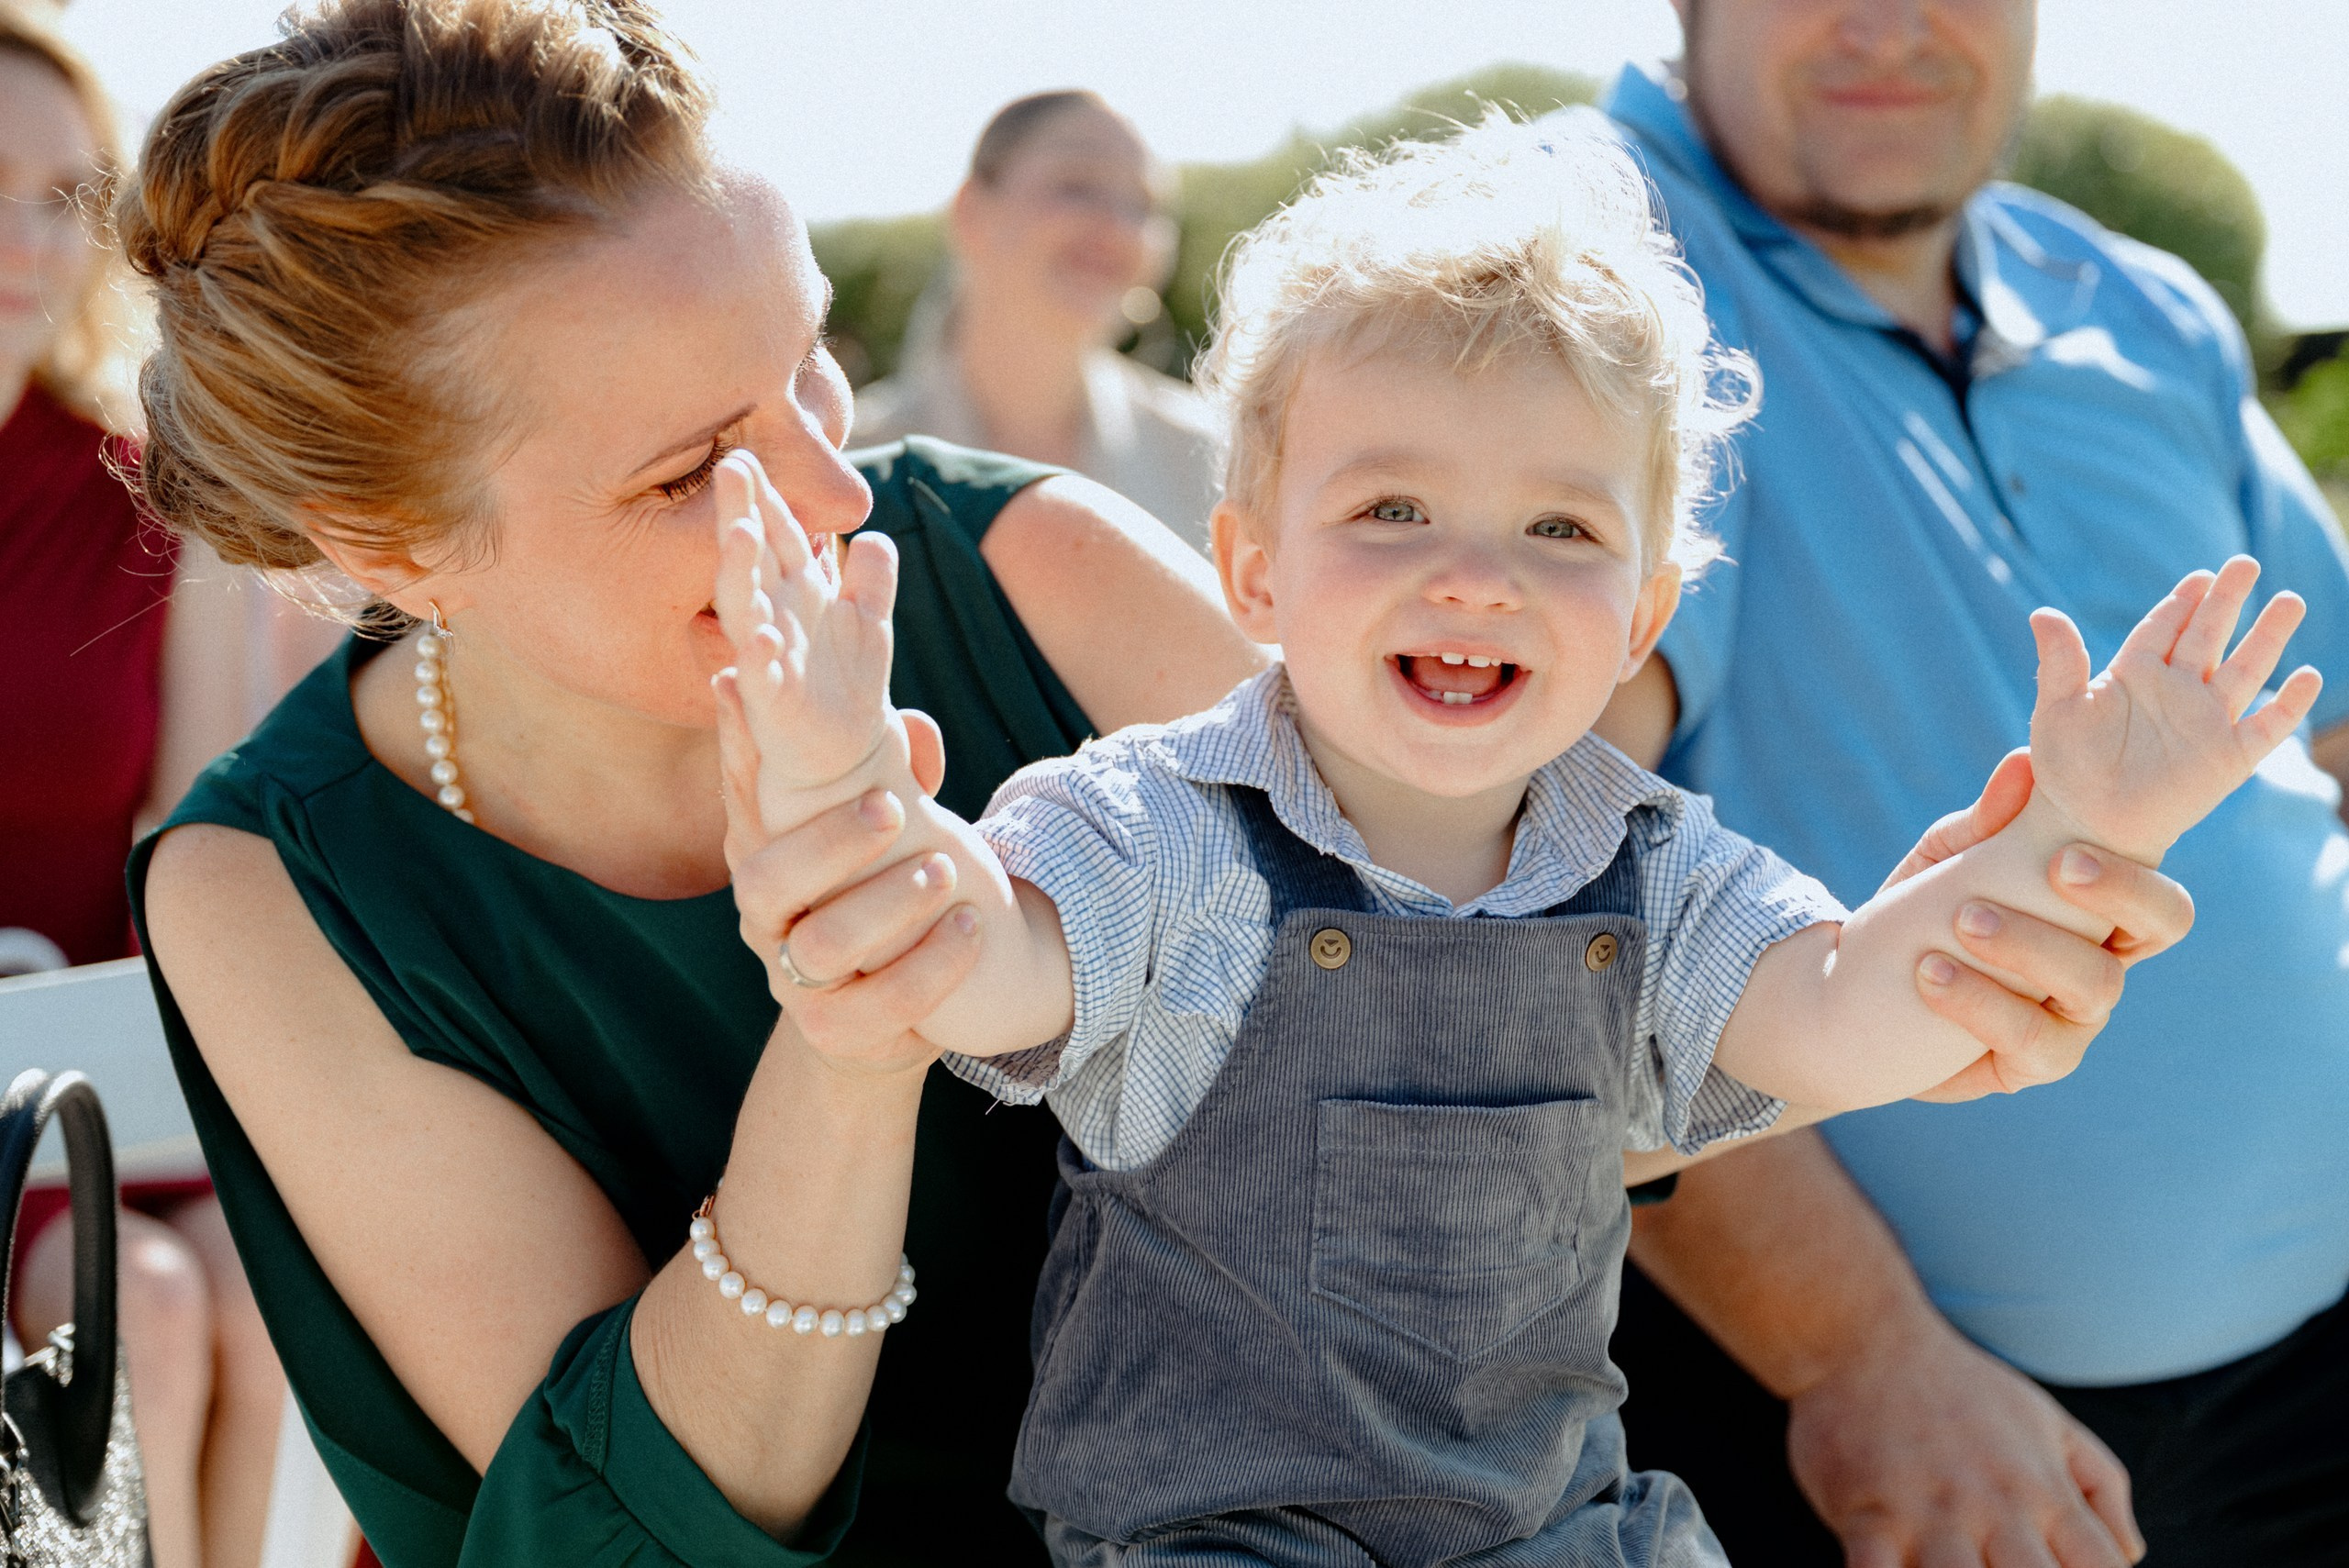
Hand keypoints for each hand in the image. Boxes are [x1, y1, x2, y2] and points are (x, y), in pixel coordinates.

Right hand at [712, 449, 902, 816]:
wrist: (842, 758)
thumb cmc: (845, 686)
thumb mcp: (869, 624)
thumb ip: (873, 580)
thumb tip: (877, 537)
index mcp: (796, 592)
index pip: (781, 535)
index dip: (769, 497)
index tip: (747, 451)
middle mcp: (773, 617)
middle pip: (754, 557)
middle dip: (742, 514)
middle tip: (732, 466)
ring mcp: (768, 657)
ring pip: (745, 607)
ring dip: (739, 572)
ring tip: (740, 533)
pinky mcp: (773, 702)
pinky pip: (761, 676)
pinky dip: (758, 656)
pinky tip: (758, 637)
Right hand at [716, 667, 974, 1071]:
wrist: (880, 1022)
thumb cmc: (876, 897)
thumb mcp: (879, 835)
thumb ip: (892, 778)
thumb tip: (917, 725)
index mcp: (763, 856)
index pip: (740, 801)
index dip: (741, 753)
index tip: (768, 705)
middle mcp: (765, 920)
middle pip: (762, 882)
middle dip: (829, 841)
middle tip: (892, 808)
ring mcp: (793, 981)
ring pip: (821, 946)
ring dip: (888, 904)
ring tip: (944, 873)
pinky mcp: (835, 1031)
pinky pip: (880, 1005)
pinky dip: (931, 967)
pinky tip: (972, 928)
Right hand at [1788, 1311, 2143, 1567]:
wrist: (1861, 1339)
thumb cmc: (1960, 1388)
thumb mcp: (2049, 1421)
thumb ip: (2102, 1487)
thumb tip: (2131, 1557)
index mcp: (2043, 1491)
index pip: (2103, 1566)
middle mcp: (1994, 1509)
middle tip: (2006, 1566)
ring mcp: (1930, 1516)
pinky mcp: (1868, 1518)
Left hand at [1884, 749, 2196, 1101]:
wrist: (1861, 991)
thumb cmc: (1926, 909)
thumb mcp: (1948, 859)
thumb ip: (1984, 822)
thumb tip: (2021, 764)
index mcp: (2100, 905)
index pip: (2157, 885)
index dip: (2134, 869)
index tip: (2066, 851)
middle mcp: (2105, 958)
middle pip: (2160, 928)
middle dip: (2117, 893)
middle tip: (2051, 869)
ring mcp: (2077, 1016)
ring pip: (2095, 986)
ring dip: (2030, 945)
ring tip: (1960, 921)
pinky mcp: (2034, 1063)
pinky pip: (2033, 1043)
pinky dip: (1981, 1003)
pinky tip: (1930, 974)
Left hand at [2028, 556, 2319, 862]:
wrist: (2086, 822)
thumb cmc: (2066, 769)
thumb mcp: (2056, 712)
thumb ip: (2058, 663)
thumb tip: (2042, 612)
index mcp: (2135, 674)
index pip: (2164, 626)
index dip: (2183, 600)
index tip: (2201, 574)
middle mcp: (2176, 690)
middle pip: (2208, 634)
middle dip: (2228, 599)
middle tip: (2246, 563)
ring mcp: (2205, 721)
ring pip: (2244, 669)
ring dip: (2267, 637)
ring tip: (2290, 600)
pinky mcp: (2227, 758)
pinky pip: (2265, 727)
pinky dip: (2288, 704)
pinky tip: (2309, 676)